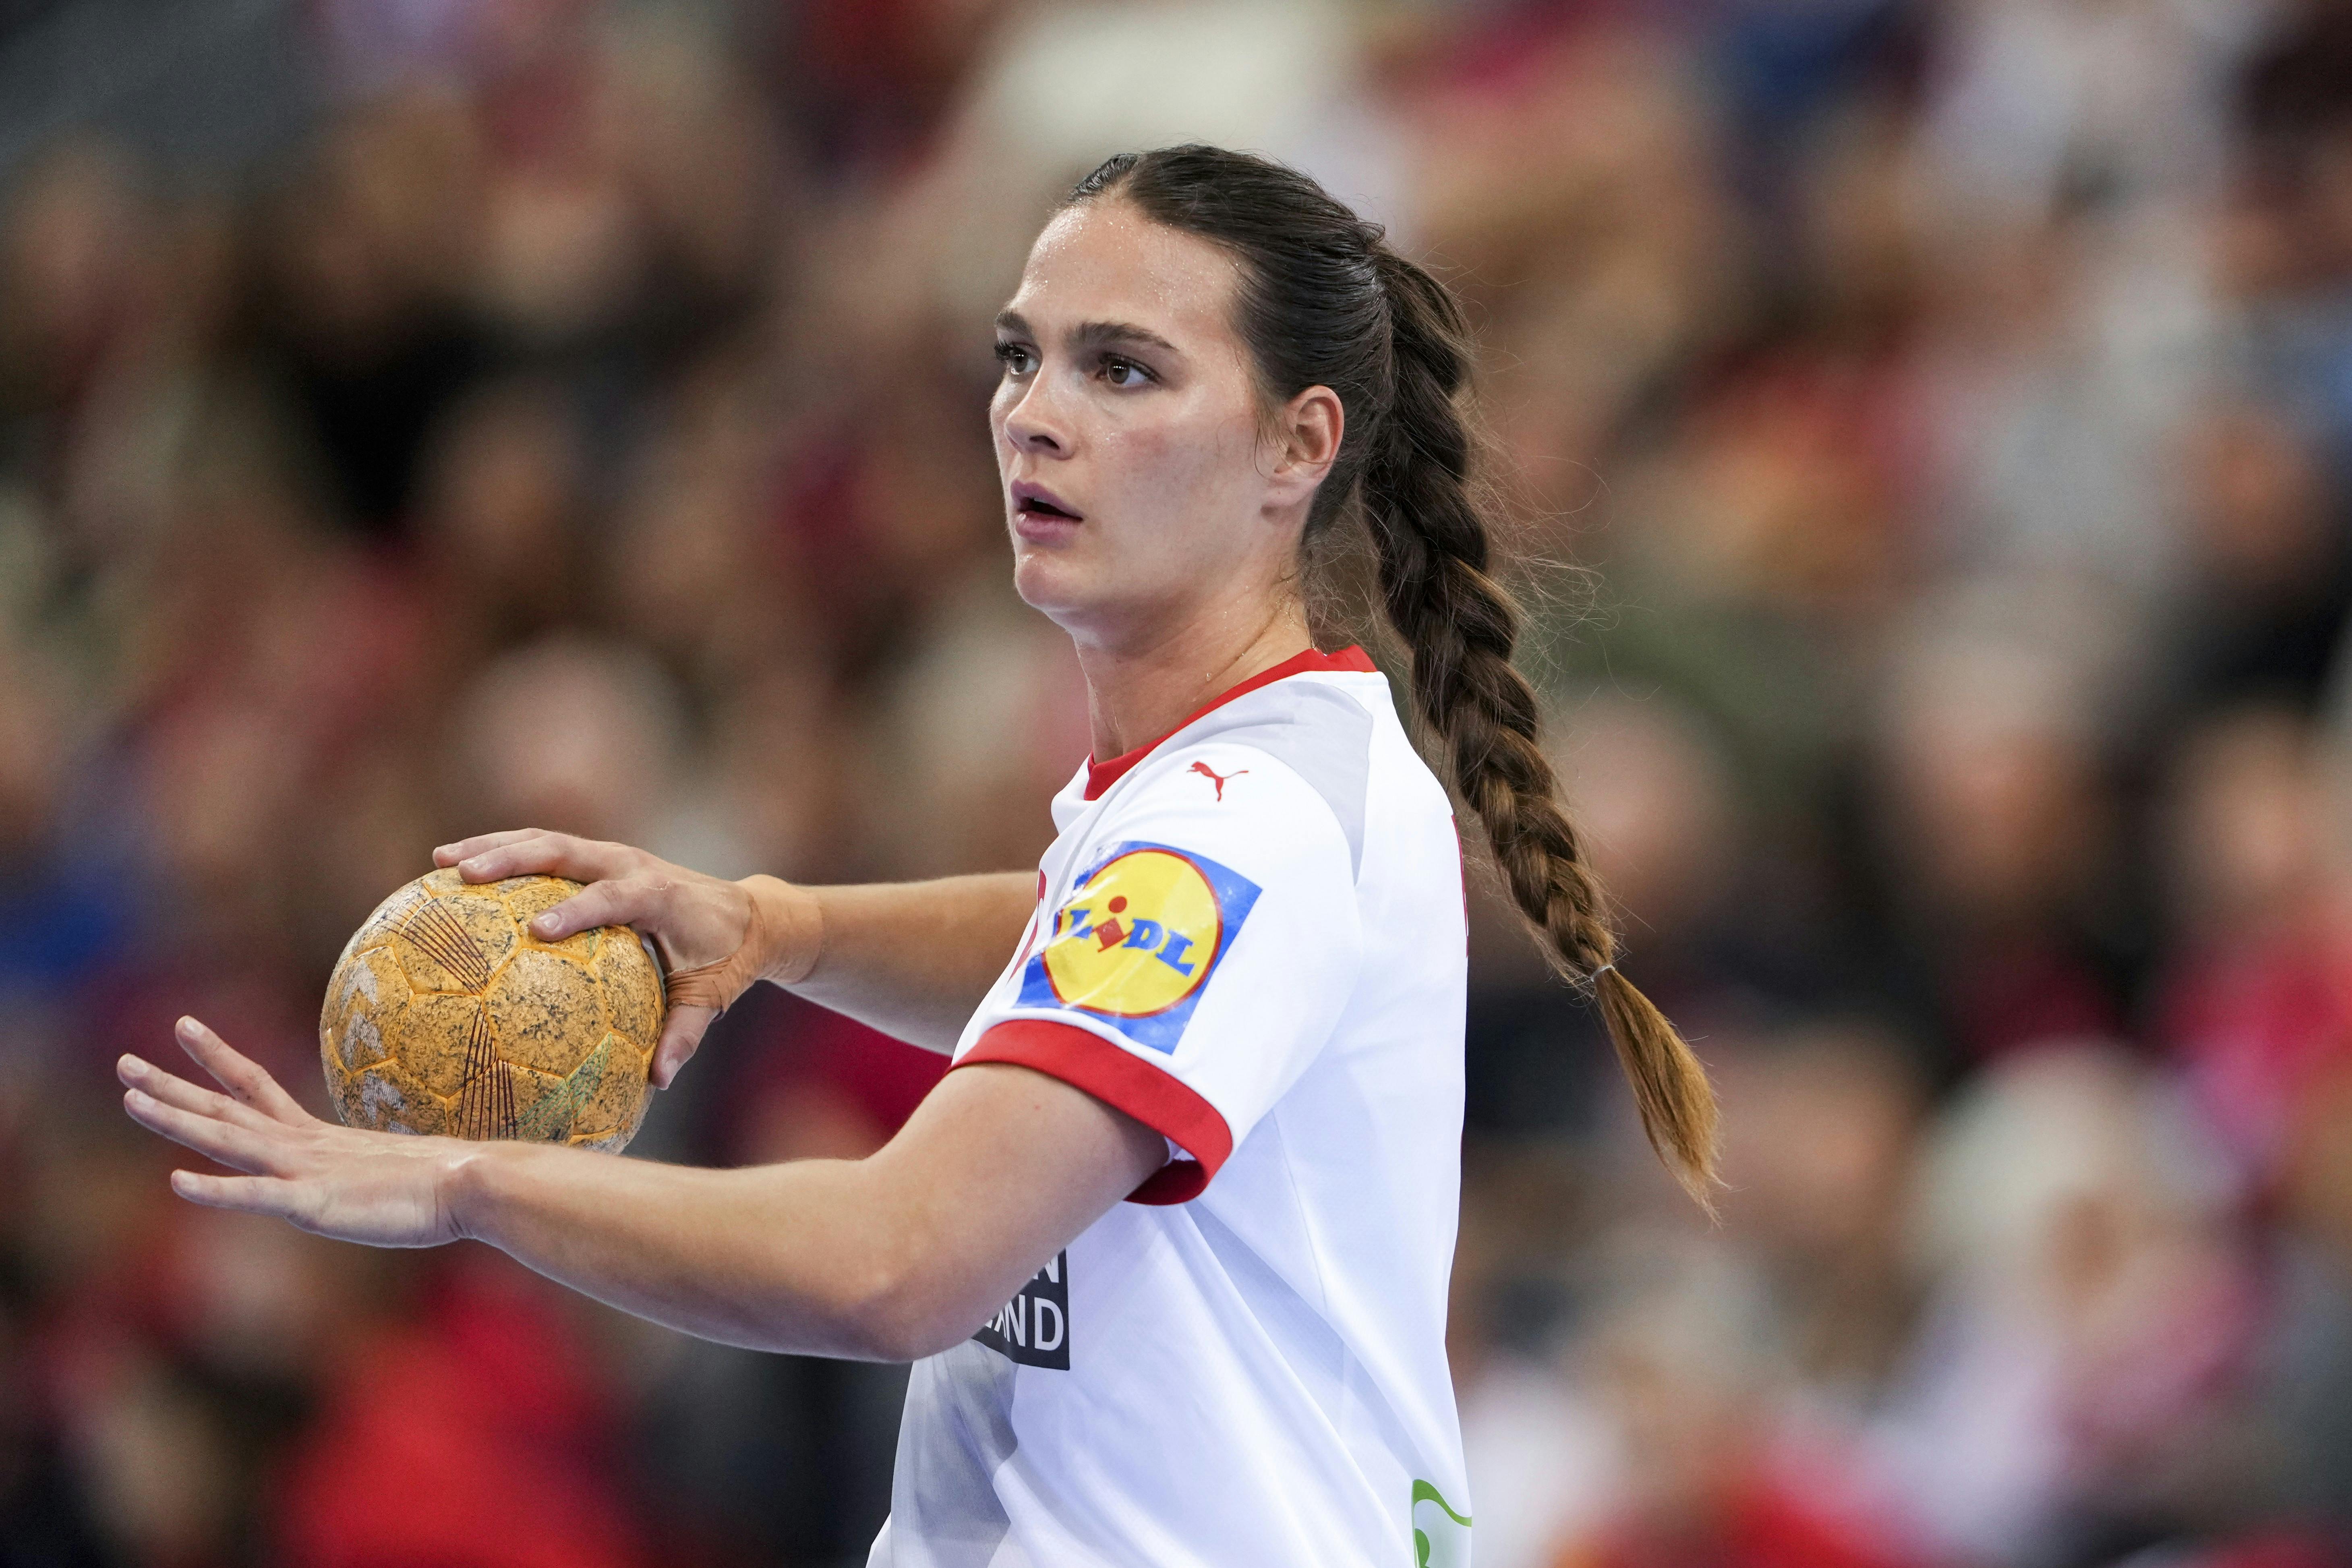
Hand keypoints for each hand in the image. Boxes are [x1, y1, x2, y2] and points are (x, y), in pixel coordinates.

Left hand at [120, 1018, 469, 1245]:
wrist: (472, 1184)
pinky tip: (177, 1183)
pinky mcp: (313, 1204)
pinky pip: (255, 1195)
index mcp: (316, 1138)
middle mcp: (301, 1145)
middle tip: (124, 1062)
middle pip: (224, 1108)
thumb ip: (369, 1166)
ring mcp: (304, 1172)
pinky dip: (214, 1189)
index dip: (216, 1058)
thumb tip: (384, 1169)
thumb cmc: (444, 1182)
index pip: (254, 1086)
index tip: (184, 1028)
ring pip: (227, 1139)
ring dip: (176, 1119)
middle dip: (171, 1086)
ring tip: (130, 1100)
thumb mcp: (389, 1169)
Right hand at [432, 830, 812, 1086]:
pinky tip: (458, 869)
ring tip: (440, 860)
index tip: (536, 931)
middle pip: (564, 850)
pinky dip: (504, 852)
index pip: (613, 898)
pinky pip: (546, 850)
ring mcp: (612, 855)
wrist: (748, 914)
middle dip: (512, 858)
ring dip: (494, 846)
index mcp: (660, 896)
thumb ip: (684, 1034)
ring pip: (547, 841)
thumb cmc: (724, 960)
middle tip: (462, 874)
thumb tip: (657, 1080)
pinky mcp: (598, 857)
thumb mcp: (711, 997)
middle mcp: (631, 865)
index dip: (577, 911)